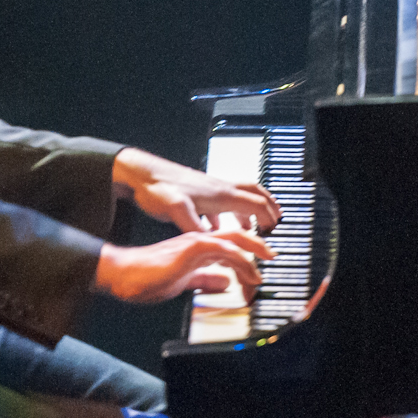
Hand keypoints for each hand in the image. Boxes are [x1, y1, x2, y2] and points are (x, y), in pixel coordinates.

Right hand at [94, 230, 276, 303]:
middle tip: (273, 255)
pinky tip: (248, 271)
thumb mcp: (185, 281)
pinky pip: (222, 249)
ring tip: (264, 266)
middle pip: (237, 234)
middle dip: (258, 244)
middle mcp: (199, 240)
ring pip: (234, 238)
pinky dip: (240, 258)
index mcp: (197, 247)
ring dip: (254, 252)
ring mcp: (195, 242)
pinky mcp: (191, 248)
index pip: (229, 244)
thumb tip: (224, 283)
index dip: (248, 252)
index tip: (261, 264)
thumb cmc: (147, 278)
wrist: (124, 275)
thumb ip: (204, 279)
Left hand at [112, 147, 280, 232]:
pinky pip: (220, 203)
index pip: (256, 203)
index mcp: (220, 194)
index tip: (274, 230)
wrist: (141, 174)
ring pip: (239, 196)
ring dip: (249, 209)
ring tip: (252, 225)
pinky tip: (217, 226)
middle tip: (276, 220)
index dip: (269, 217)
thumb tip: (210, 243)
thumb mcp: (177, 211)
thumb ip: (195, 229)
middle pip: (254, 193)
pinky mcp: (197, 193)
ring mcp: (209, 189)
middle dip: (268, 206)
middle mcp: (218, 189)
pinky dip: (226, 214)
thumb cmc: (158, 188)